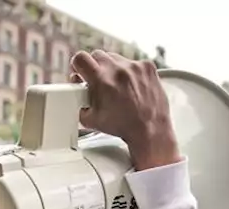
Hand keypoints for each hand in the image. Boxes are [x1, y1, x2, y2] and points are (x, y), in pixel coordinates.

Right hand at [70, 51, 178, 170]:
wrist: (150, 131)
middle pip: (98, 56)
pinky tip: (133, 87)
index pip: (80, 58)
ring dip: (114, 70)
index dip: (78, 65)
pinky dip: (131, 73)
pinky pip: (134, 64)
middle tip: (99, 82)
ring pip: (116, 58)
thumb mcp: (91, 120)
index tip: (81, 71)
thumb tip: (77, 97)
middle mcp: (118, 69)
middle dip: (96, 68)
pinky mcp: (148, 67)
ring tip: (118, 88)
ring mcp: (134, 66)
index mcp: (101, 80)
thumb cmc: (124, 127)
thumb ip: (80, 104)